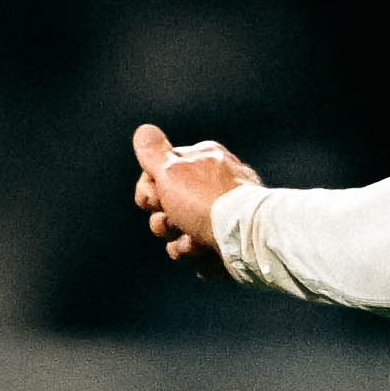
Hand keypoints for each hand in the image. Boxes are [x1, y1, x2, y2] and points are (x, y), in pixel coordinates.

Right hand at [129, 123, 262, 272]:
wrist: (246, 239)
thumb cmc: (207, 202)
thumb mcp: (171, 169)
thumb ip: (153, 152)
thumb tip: (143, 131)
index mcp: (204, 159)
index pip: (161, 172)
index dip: (148, 191)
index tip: (152, 200)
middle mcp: (216, 184)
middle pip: (170, 206)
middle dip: (163, 222)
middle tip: (173, 223)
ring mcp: (226, 215)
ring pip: (184, 234)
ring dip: (181, 244)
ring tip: (194, 243)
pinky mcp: (233, 243)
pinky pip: (205, 255)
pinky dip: (203, 259)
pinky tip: (208, 254)